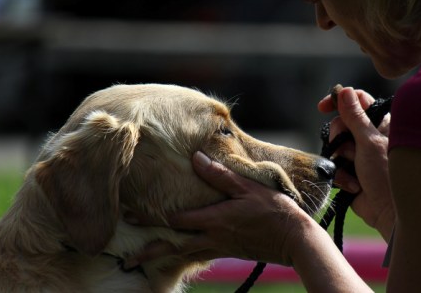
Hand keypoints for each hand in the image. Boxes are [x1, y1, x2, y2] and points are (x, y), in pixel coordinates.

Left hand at [124, 151, 313, 266]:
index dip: (152, 217)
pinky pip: (198, 256)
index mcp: (214, 219)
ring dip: (161, 258)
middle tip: (126, 257)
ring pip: (183, 255)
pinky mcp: (226, 252)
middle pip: (173, 246)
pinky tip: (176, 256)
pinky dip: (182, 258)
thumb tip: (195, 157)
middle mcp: (212, 236)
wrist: (293, 239)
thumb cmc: (272, 209)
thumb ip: (219, 174)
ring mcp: (218, 247)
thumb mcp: (247, 187)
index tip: (131, 214)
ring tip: (140, 264)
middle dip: (150, 249)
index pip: (176, 220)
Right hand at [318, 87, 393, 240]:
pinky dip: (340, 175)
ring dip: (340, 159)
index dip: (338, 101)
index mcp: (380, 124)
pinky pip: (333, 166)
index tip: (322, 107)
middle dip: (338, 135)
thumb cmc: (388, 174)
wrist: (390, 213)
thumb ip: (354, 116)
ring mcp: (358, 155)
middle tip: (346, 148)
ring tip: (353, 171)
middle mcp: (368, 137)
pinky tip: (352, 184)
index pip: (356, 101)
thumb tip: (344, 90)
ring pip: (334, 145)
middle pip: (340, 123)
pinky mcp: (348, 172)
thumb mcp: (370, 141)